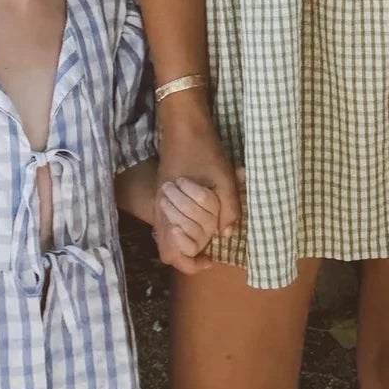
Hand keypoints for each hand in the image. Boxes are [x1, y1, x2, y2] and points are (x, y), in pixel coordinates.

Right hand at [153, 116, 241, 274]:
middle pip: (167, 251)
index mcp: (171, 211)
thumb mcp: (224, 177)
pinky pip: (169, 221)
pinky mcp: (162, 194)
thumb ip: (229, 208)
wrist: (182, 123)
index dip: (190, 265)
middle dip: (189, 254)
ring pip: (167, 236)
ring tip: (209, 235)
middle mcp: (160, 211)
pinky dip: (184, 226)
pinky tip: (202, 218)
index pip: (172, 255)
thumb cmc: (203, 150)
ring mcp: (159, 202)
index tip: (210, 259)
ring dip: (187, 240)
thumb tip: (227, 235)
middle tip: (210, 249)